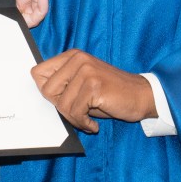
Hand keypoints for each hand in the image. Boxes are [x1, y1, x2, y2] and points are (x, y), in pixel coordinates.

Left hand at [30, 50, 155, 132]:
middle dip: (60, 107)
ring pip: (61, 104)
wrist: (142, 95)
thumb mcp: (83, 84)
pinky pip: (75, 112)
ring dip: (74, 119)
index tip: (62, 101)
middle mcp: (77, 59)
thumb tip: (42, 94)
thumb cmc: (111, 93)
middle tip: (77, 113)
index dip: (47, 92)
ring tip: (86, 120)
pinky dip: (83, 124)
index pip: (37, 73)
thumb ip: (64, 85)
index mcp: (71, 56)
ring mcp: (86, 71)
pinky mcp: (94, 85)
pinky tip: (93, 125)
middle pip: (46, 90)